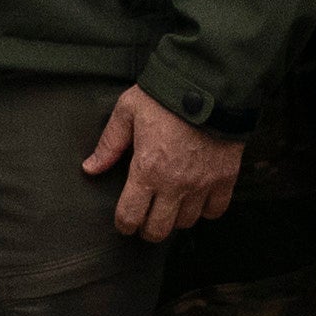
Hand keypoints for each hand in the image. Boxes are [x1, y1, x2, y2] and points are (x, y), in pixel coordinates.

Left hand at [84, 87, 242, 240]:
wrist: (210, 85)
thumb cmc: (165, 97)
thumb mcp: (128, 112)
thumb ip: (109, 144)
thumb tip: (90, 168)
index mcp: (147, 170)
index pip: (130, 216)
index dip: (124, 224)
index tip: (124, 220)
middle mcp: (174, 184)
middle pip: (158, 230)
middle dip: (147, 228)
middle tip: (146, 218)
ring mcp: (202, 184)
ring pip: (186, 223)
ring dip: (176, 218)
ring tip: (171, 205)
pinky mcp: (225, 178)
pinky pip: (215, 211)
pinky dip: (205, 210)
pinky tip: (197, 198)